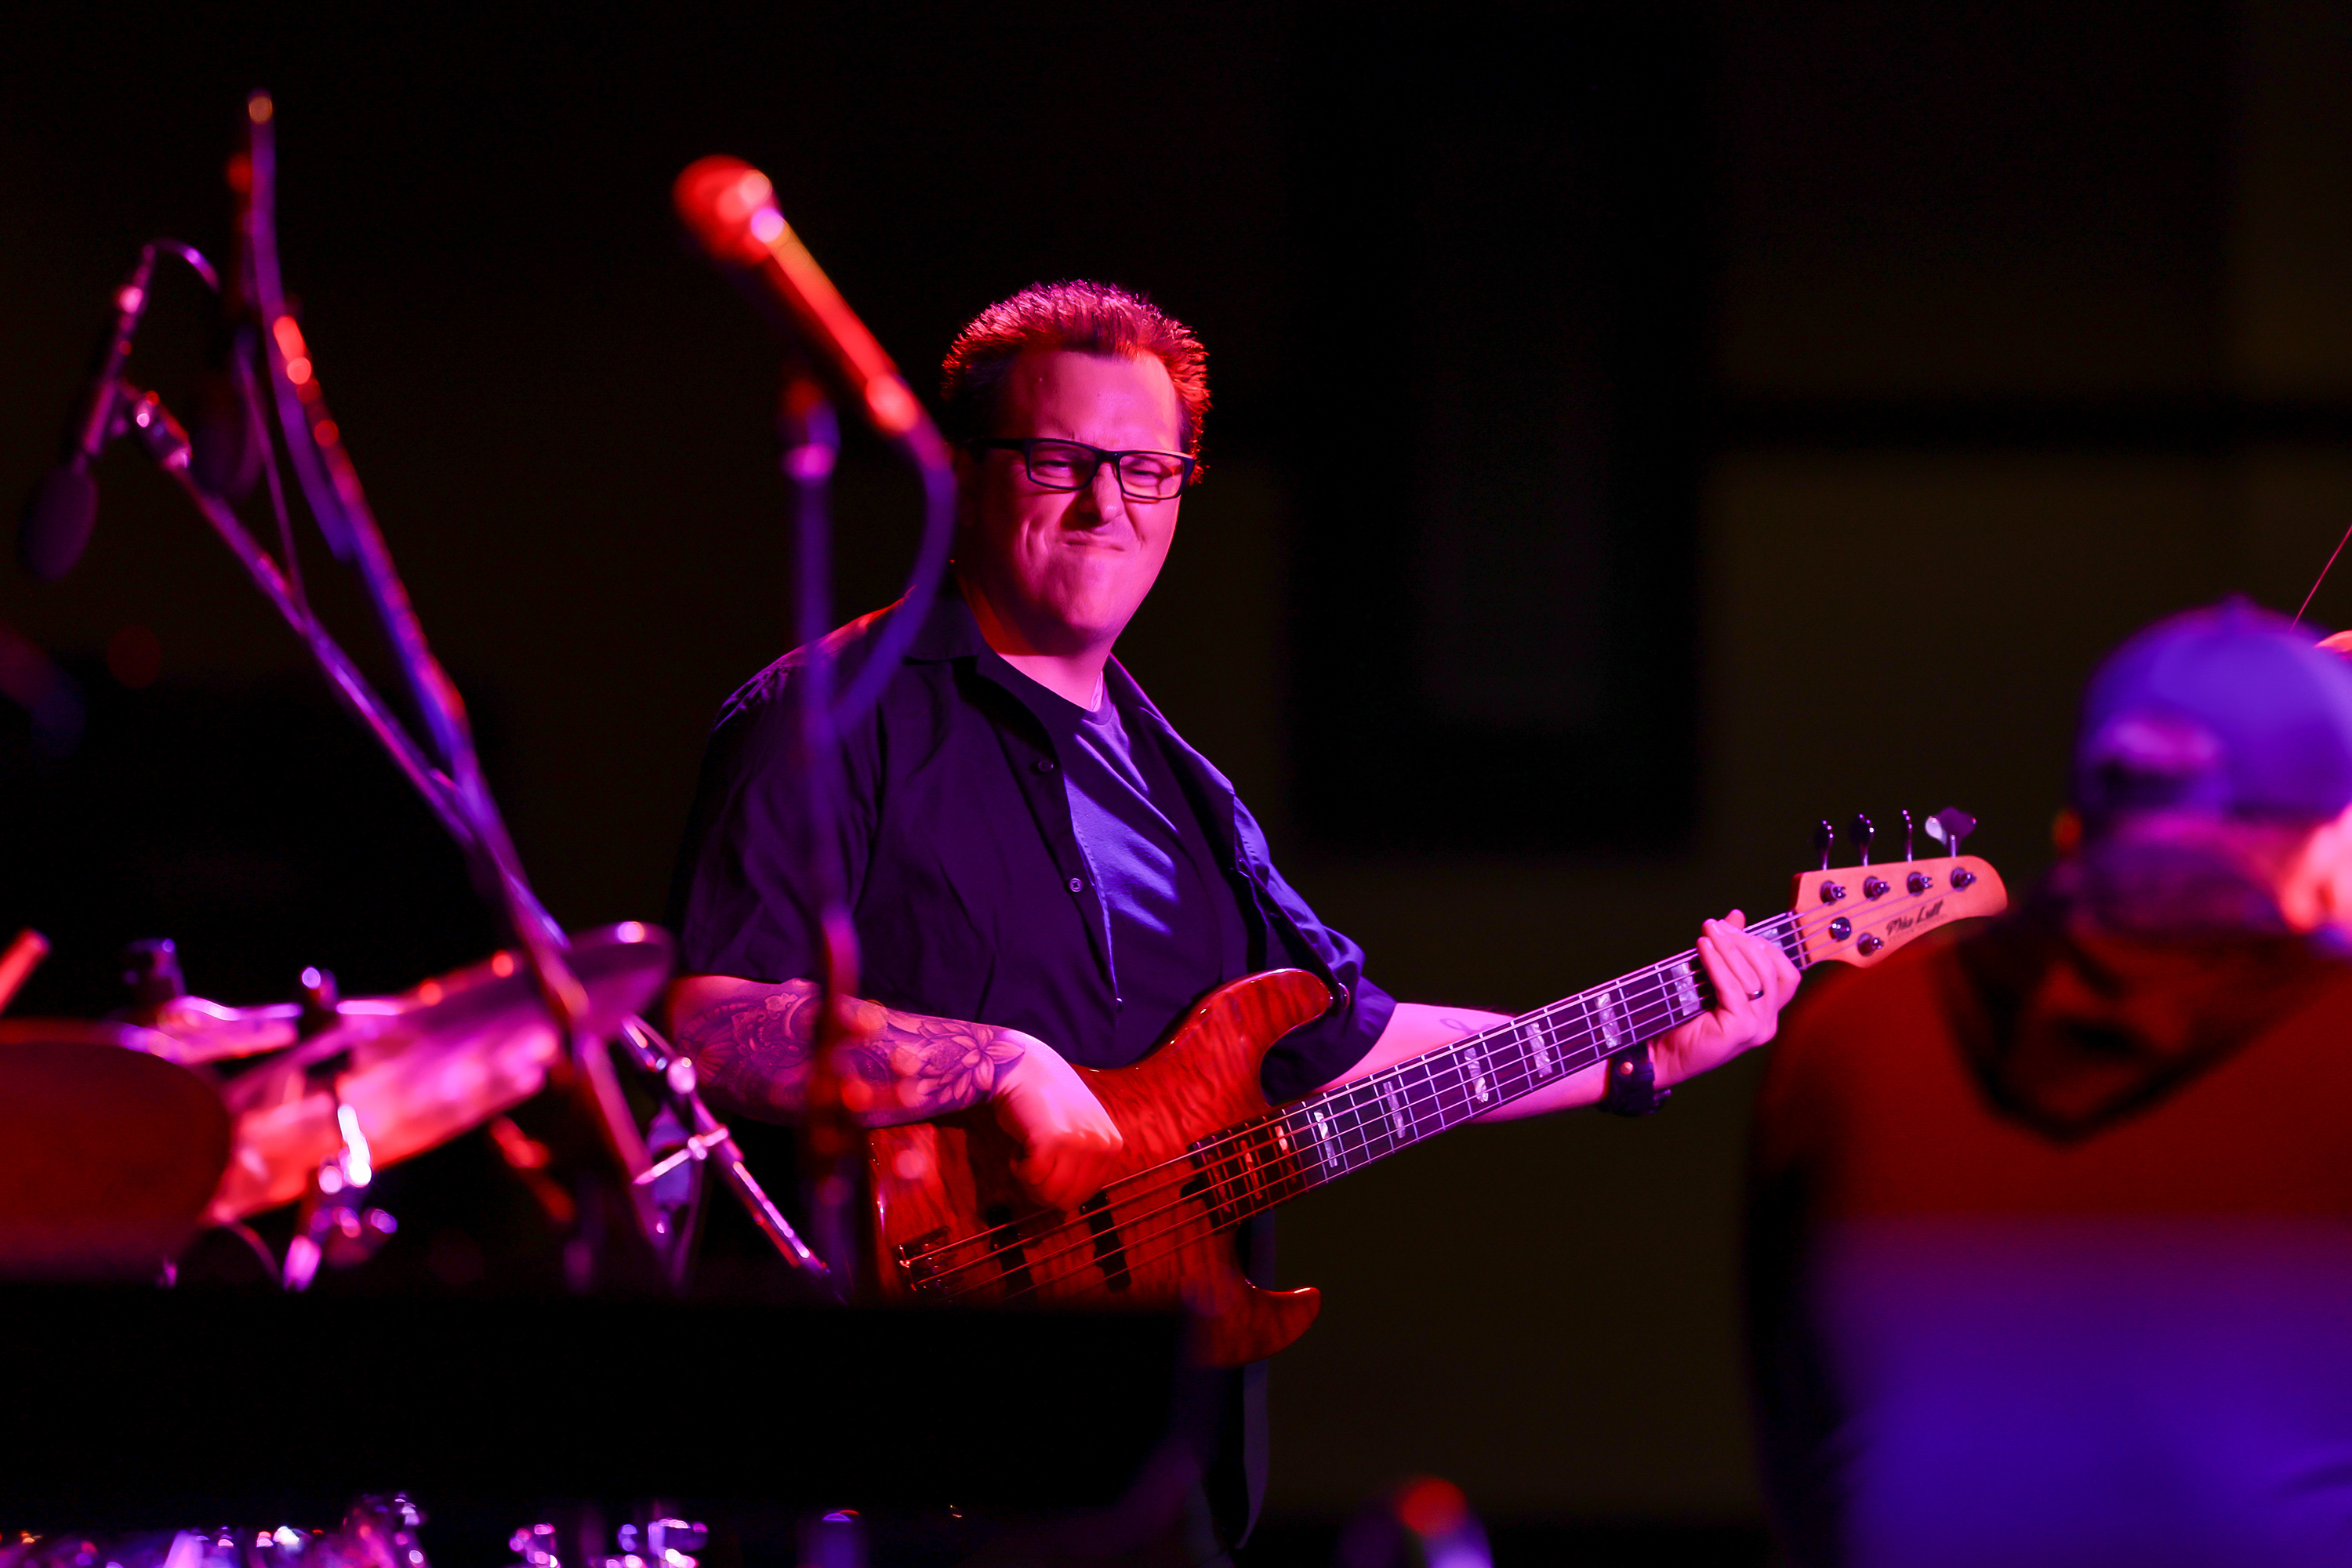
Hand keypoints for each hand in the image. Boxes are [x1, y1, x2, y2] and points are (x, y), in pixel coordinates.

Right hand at [991, 1038, 1123, 1209]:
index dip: (1057, 1187)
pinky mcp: (1053, 1142)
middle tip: (1032, 1160)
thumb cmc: (1046, 1099)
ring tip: (1029, 1148)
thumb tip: (1067, 1204)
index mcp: (1112, 1145)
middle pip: (1067, 1200)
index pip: (1085, 1194)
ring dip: (1029, 1178)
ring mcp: (1079, 1143)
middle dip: (1042, 1188)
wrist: (1023, 1065)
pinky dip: (1018, 1167)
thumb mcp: (1081, 1128)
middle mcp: (1101, 1145)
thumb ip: (1083, 1161)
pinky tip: (1021, 1143)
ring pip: (1048, 1194)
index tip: (1046, 1163)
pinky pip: (1030, 1178)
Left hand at [1649, 909, 1801, 1088]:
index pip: (1786, 974)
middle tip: (1718, 925)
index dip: (1766, 948)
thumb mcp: (1711, 978)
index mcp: (1767, 1013)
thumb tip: (1736, 915)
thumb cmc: (1685, 1018)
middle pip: (1769, 971)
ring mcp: (1757, 1029)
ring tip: (1709, 930)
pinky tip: (1703, 947)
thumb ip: (1728, 950)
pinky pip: (1732, 987)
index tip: (1736, 929)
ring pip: (1752, 977)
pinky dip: (1717, 963)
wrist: (1662, 1053)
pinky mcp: (1739, 1030)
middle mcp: (1768, 1023)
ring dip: (1729, 948)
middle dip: (1743, 941)